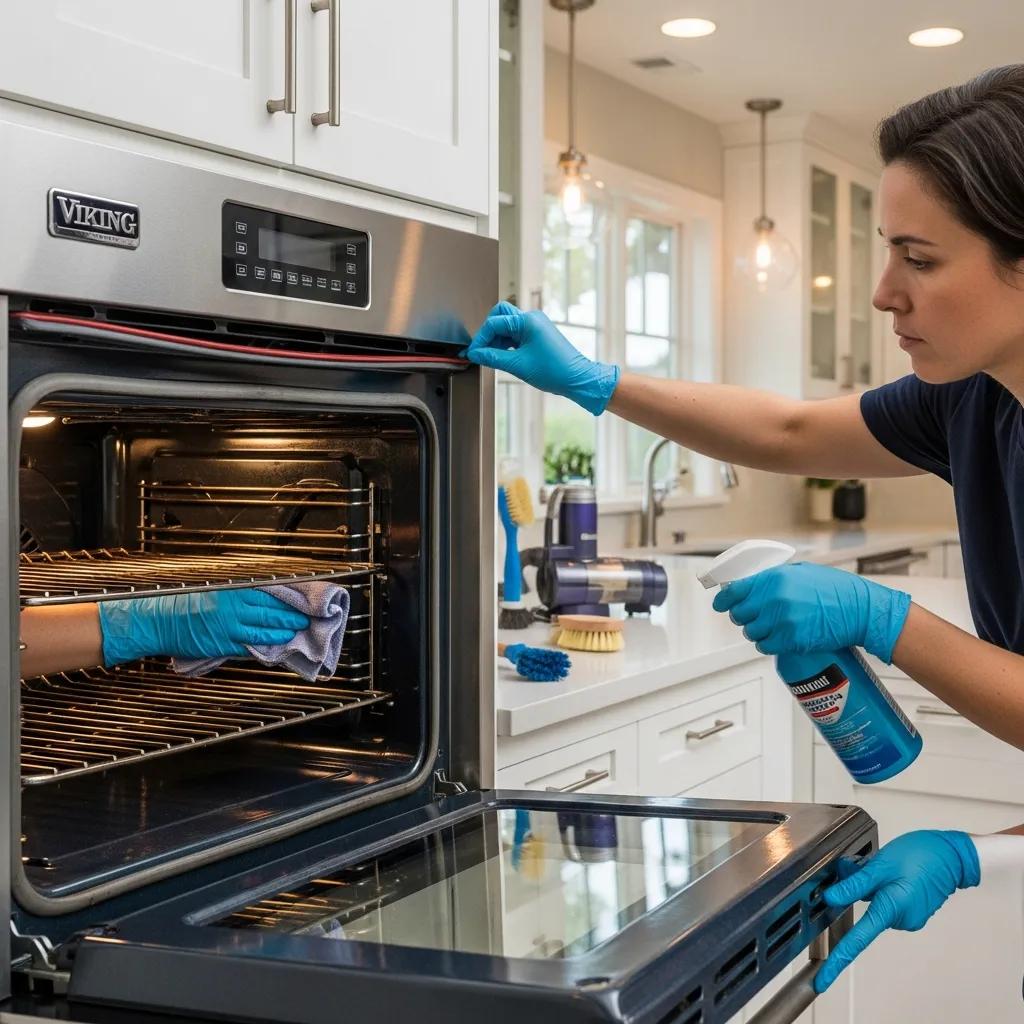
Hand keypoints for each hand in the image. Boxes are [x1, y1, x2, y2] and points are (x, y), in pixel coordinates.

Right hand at [97, 589, 309, 665]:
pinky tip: (276, 645)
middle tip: (308, 617)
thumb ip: (235, 589)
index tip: (303, 598)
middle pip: (273, 611)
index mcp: (232, 589)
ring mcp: (230, 627)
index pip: (269, 592)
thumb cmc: (182, 600)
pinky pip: (250, 645)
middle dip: (293, 615)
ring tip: (297, 631)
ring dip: (284, 631)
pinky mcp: (223, 644)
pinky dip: (265, 645)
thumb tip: (259, 589)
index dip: (289, 597)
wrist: (157, 619)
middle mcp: (234, 607)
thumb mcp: (211, 585)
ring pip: (266, 630)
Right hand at [463, 301, 619, 414]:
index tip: (473, 354)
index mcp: (527, 321)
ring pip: (507, 325)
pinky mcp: (538, 334)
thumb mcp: (517, 365)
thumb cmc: (554, 371)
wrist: (577, 379)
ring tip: (493, 358)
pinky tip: (503, 357)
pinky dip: (507, 343)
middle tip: (482, 351)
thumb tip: (475, 354)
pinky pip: (516, 333)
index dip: (480, 339)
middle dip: (488, 333)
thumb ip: (492, 357)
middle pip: (499, 316)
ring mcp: (536, 325)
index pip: (494, 323)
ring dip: (497, 340)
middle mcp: (532, 318)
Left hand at [711, 562, 910, 662]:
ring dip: (756, 632)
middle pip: (739, 614)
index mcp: (774, 579)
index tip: (720, 605)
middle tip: (752, 617)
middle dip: (743, 617)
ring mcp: (782, 621)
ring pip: (751, 632)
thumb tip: (752, 585)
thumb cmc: (836, 590)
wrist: (860, 610)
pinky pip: (765, 646)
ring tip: (770, 628)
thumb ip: (775, 578)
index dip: (723, 600)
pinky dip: (767, 644)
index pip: (734, 591)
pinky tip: (776, 639)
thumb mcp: (801, 572)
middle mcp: (774, 599)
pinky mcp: (791, 640)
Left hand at [815, 830, 979, 992]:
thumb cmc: (922, 856)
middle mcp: (900, 920)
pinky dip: (881, 887)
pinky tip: (892, 871)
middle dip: (854, 889)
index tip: (822, 981)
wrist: (953, 855)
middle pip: (863, 911)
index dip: (837, 961)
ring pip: (874, 903)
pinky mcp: (912, 910)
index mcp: (890, 910)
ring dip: (870, 885)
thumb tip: (830, 898)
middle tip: (862, 864)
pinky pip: (886, 900)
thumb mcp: (881, 865)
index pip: (856, 941)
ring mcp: (908, 917)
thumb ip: (854, 884)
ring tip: (885, 865)